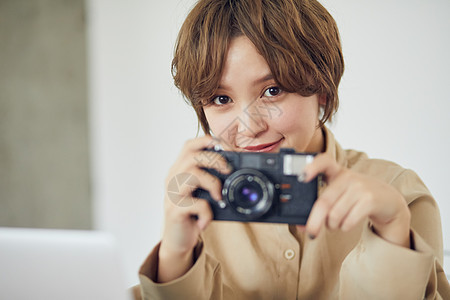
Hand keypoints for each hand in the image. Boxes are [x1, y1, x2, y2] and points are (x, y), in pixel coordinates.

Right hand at [158, 136, 230, 281]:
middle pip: (192, 155)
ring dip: (212, 183)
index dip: (210, 141)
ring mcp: (172, 193)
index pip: (190, 145)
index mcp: (179, 169)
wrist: (177, 240)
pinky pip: (195, 204)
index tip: (229, 150)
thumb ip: (213, 178)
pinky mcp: (175, 210)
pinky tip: (206, 220)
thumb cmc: (193, 212)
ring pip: (191, 173)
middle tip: (228, 171)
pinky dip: (207, 212)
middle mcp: (172, 177)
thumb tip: (241, 168)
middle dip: (215, 159)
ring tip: (219, 196)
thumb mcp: (203, 192)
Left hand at [302, 153, 410, 247]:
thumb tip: (301, 226)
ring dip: (332, 225)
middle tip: (310, 233)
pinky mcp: (370, 200)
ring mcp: (360, 187)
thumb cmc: (358, 198)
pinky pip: (348, 221)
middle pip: (324, 202)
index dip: (312, 167)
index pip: (323, 161)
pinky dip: (344, 228)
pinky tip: (347, 224)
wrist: (389, 202)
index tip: (302, 177)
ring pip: (334, 215)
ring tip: (337, 223)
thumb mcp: (339, 195)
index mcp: (337, 172)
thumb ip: (320, 207)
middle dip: (314, 221)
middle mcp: (347, 177)